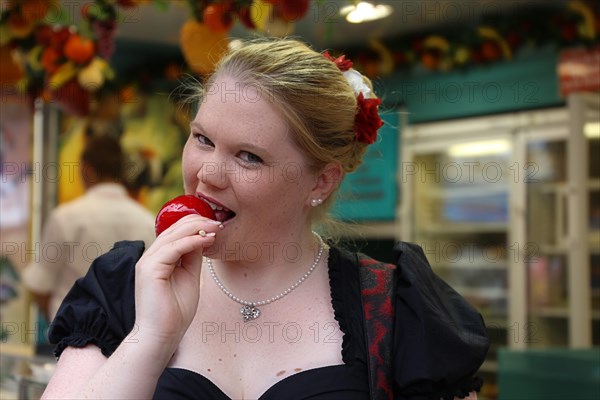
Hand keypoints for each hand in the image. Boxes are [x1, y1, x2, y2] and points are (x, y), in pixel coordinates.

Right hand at [133, 214, 218, 347]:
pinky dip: (192, 241)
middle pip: (173, 229)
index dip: (195, 224)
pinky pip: (173, 248)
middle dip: (198, 222)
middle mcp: (150, 258)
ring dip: (197, 228)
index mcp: (158, 259)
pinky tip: (207, 239)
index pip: (174, 232)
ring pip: (172, 235)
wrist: (161, 337)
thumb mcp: (189, 277)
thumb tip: (203, 237)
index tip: (216, 224)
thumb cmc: (175, 313)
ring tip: (216, 227)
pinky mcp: (149, 270)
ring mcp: (147, 263)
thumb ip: (193, 257)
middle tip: (219, 221)